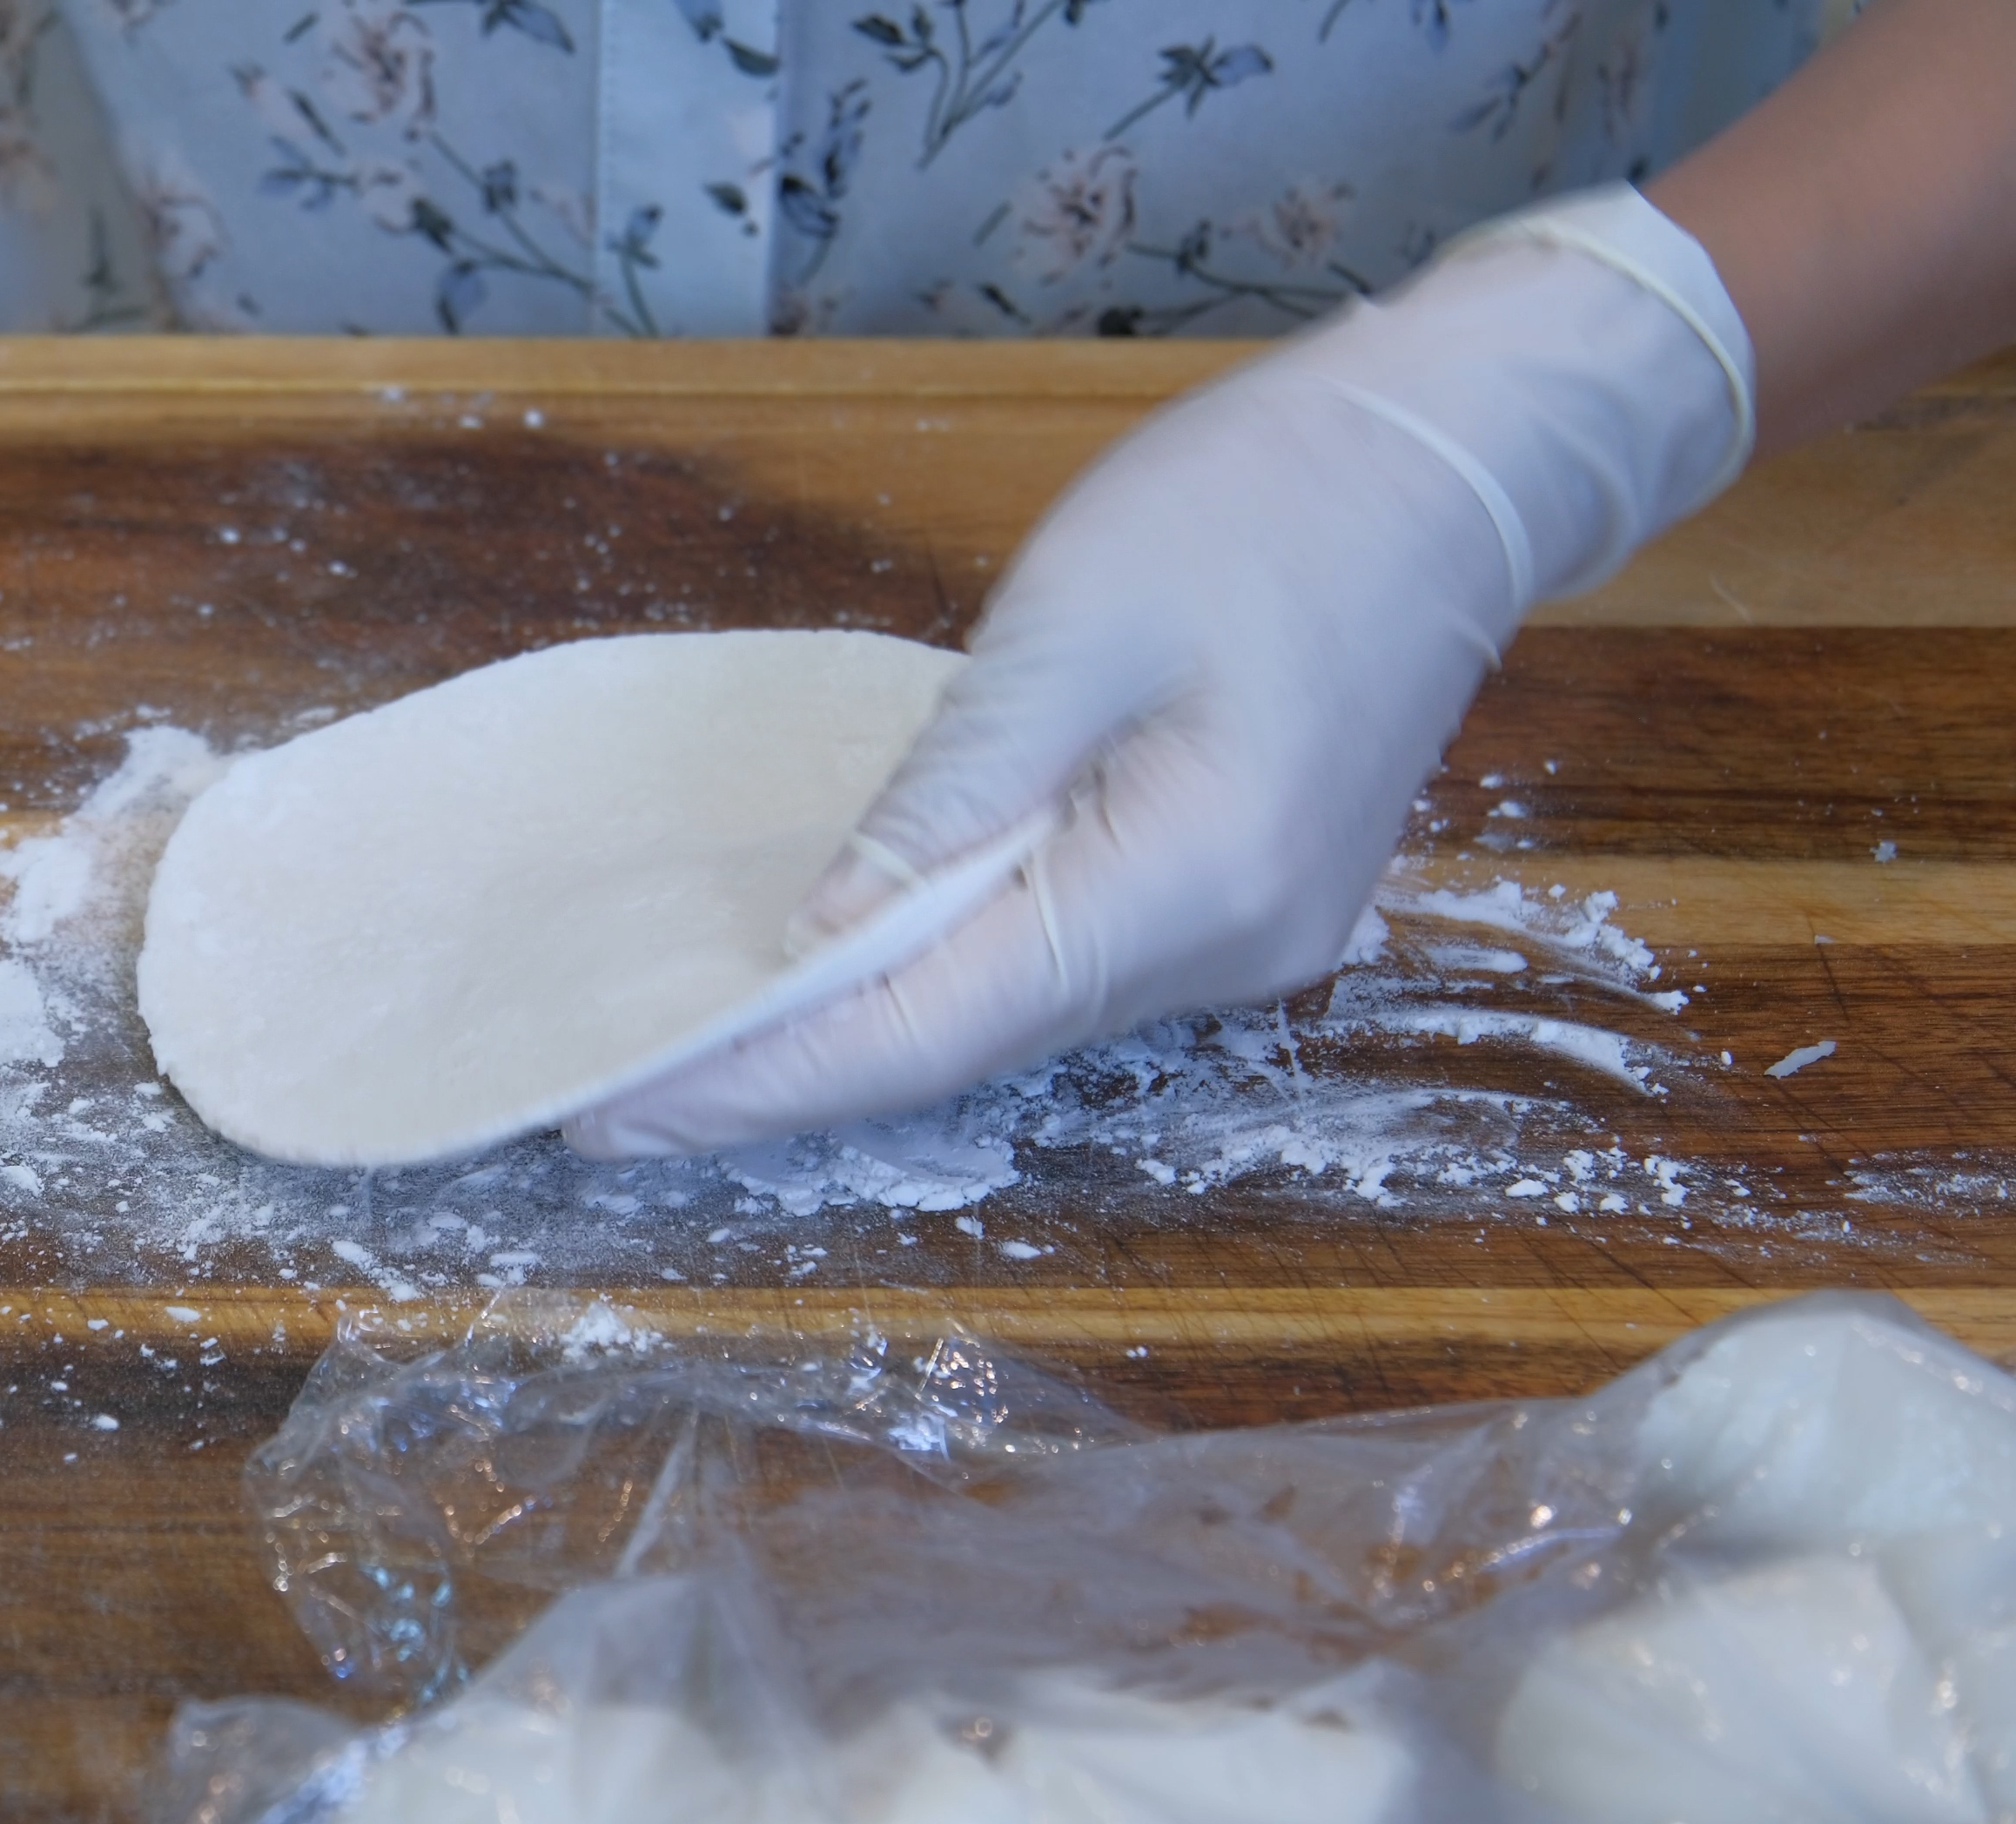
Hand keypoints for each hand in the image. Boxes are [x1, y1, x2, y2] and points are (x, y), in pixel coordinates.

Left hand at [568, 187, 1752, 1158]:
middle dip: (789, 1075)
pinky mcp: (1242, 904)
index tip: (622, 1109)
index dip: (766, 1075)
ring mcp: (1249, 942)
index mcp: (1188, 886)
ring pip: (1013, 1018)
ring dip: (861, 1037)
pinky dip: (942, 981)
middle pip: (969, 1046)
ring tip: (700, 1055)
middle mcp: (1229, 955)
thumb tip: (827, 929)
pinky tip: (844, 978)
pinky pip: (1060, 968)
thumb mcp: (1075, 624)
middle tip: (621, 1100)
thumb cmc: (1269, 502)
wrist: (1460, 457)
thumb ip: (951, 790)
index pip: (931, 1028)